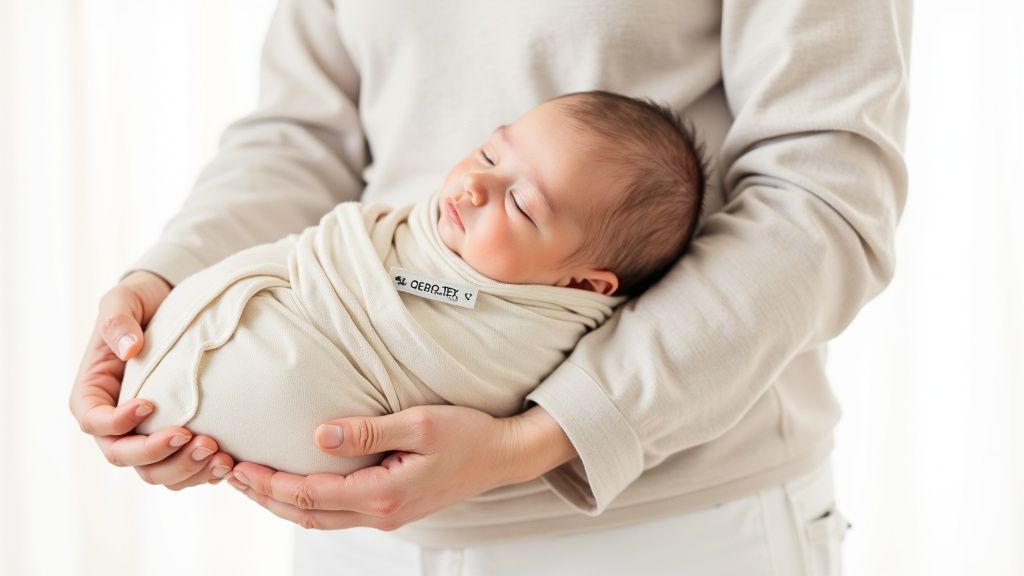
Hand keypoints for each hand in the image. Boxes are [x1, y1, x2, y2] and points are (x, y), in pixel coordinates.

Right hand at [70, 270, 234, 488]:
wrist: (171, 308)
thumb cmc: (140, 303)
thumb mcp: (122, 301)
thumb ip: (118, 320)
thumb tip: (130, 348)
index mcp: (93, 395)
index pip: (95, 422)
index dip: (118, 422)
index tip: (150, 404)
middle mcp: (115, 423)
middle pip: (125, 456)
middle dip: (159, 455)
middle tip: (197, 440)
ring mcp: (145, 435)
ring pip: (156, 473)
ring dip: (187, 470)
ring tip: (220, 457)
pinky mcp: (175, 439)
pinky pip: (183, 470)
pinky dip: (204, 472)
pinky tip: (230, 463)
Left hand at [229, 404, 576, 529]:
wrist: (502, 456)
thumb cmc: (468, 435)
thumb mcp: (421, 423)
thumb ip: (367, 431)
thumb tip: (317, 434)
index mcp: (383, 494)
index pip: (309, 494)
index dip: (269, 482)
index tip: (239, 464)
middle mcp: (380, 513)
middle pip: (305, 513)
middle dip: (264, 496)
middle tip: (229, 474)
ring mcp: (385, 515)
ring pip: (318, 519)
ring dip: (281, 502)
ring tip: (251, 483)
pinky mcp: (391, 508)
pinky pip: (336, 514)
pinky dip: (306, 503)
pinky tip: (294, 488)